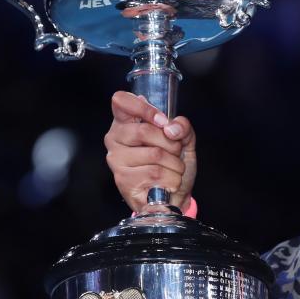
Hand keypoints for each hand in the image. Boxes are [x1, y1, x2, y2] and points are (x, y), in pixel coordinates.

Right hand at [104, 91, 196, 213]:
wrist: (175, 196)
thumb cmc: (173, 165)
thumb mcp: (184, 140)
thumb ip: (182, 127)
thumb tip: (172, 128)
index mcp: (126, 122)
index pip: (121, 101)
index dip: (144, 108)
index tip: (163, 121)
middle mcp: (115, 138)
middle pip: (144, 131)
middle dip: (170, 143)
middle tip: (175, 152)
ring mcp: (116, 160)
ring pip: (154, 154)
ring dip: (174, 164)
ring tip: (173, 169)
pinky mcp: (123, 180)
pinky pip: (155, 173)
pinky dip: (171, 178)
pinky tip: (167, 182)